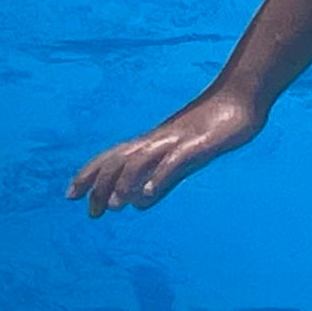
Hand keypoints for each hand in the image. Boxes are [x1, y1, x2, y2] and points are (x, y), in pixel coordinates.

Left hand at [69, 92, 265, 215]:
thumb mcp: (183, 160)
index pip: (112, 157)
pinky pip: (173, 161)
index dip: (89, 174)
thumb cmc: (212, 129)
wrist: (241, 98)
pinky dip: (158, 177)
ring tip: (113, 206)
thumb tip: (138, 203)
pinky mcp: (197, 143)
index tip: (70, 196)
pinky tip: (147, 196)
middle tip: (89, 212)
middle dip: (99, 183)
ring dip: (124, 181)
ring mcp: (176, 139)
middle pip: (119, 158)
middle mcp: (157, 139)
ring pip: (141, 158)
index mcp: (151, 142)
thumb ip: (161, 181)